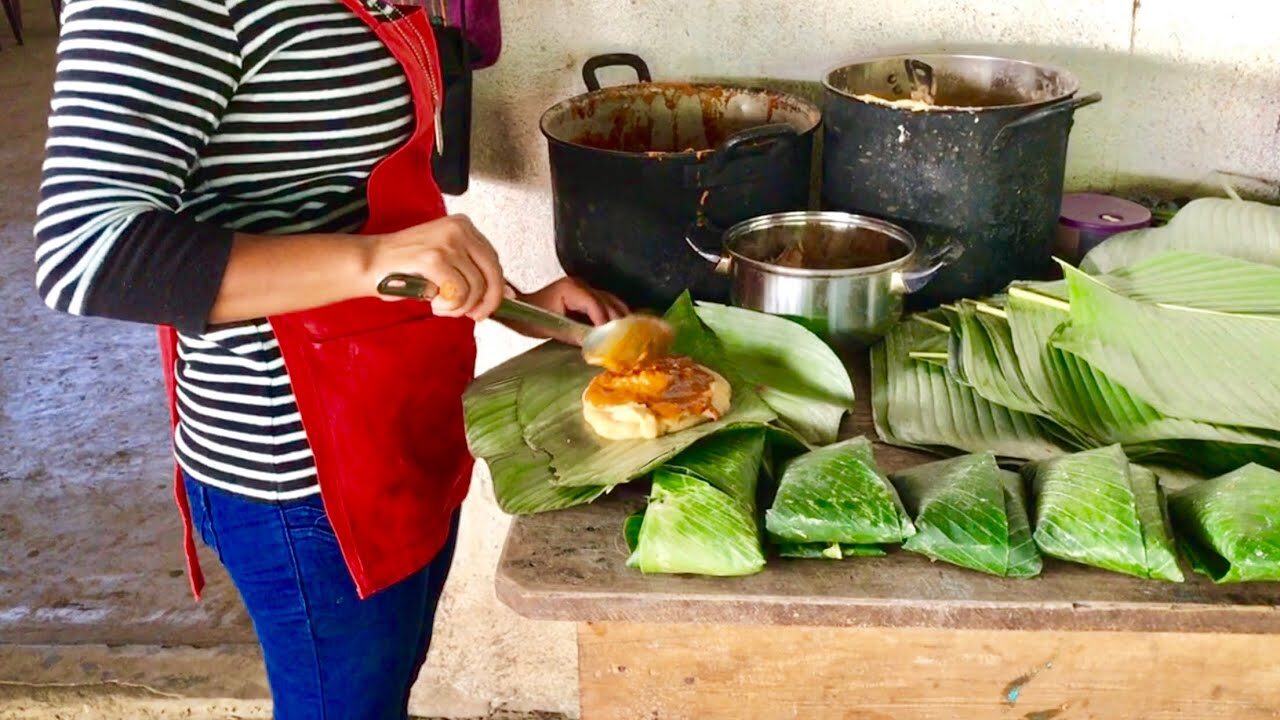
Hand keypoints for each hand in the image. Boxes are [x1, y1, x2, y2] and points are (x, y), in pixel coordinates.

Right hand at [364, 214, 503, 319]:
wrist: (369, 262)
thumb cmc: (404, 266)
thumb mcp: (445, 263)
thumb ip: (474, 274)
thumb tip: (508, 293)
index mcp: (463, 226)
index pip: (494, 261)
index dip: (495, 289)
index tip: (486, 306)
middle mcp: (459, 229)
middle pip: (493, 273)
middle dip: (485, 301)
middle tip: (471, 314)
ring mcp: (447, 242)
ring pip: (476, 287)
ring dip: (460, 306)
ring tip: (441, 305)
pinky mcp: (434, 258)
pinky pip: (459, 293)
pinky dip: (449, 306)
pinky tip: (434, 302)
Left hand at [504, 277, 628, 340]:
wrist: (521, 310)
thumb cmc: (531, 318)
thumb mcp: (551, 328)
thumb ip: (573, 335)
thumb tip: (594, 345)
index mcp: (570, 289)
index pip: (594, 304)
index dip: (605, 321)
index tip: (612, 338)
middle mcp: (581, 285)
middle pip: (607, 301)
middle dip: (617, 320)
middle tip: (626, 339)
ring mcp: (585, 287)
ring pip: (610, 300)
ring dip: (619, 317)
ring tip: (628, 335)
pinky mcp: (587, 294)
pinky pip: (606, 302)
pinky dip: (614, 314)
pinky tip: (620, 328)